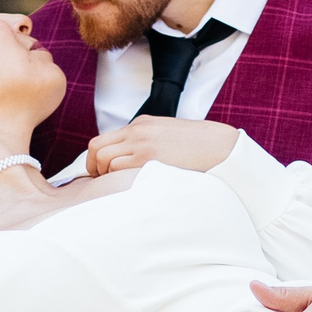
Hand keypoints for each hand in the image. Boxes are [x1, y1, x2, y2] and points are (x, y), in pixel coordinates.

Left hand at [85, 117, 238, 177]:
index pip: (104, 140)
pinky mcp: (148, 156)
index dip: (96, 160)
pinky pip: (117, 167)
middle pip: (96, 147)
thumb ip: (149, 144)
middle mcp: (137, 130)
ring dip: (104, 176)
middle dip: (92, 167)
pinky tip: (125, 186)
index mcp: (141, 124)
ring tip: (114, 187)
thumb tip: (134, 164)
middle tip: (100, 183)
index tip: (100, 174)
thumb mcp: (168, 138)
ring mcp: (141, 142)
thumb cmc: (198, 147)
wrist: (219, 146)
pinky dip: (115, 179)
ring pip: (104, 159)